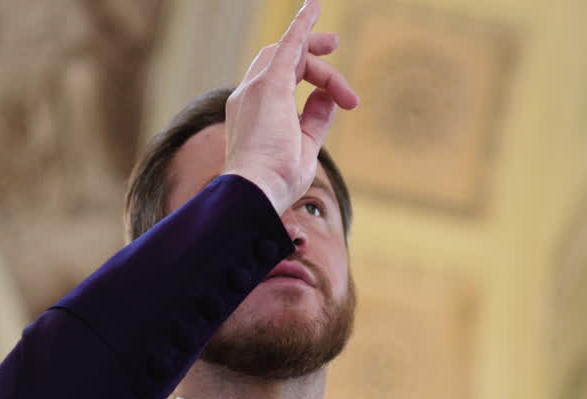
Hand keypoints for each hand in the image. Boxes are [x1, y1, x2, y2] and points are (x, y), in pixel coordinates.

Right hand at [225, 0, 359, 214]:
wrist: (254, 192)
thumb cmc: (275, 181)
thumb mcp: (304, 145)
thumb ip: (315, 119)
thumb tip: (330, 98)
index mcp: (252, 113)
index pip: (281, 82)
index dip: (314, 83)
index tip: (339, 97)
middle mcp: (247, 96)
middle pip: (283, 62)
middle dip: (311, 54)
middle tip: (335, 44)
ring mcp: (256, 89)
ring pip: (290, 54)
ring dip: (314, 47)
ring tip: (335, 42)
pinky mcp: (269, 85)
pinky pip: (288, 45)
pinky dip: (301, 25)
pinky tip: (313, 7)